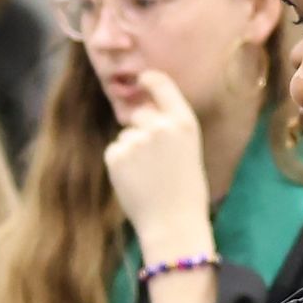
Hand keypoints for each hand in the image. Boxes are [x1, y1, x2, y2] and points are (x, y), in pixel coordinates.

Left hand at [100, 67, 216, 263]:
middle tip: (154, 161)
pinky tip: (134, 181)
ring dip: (131, 150)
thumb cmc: (185, 191)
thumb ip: (169, 128)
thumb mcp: (188, 149)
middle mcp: (160, 126)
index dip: (150, 80)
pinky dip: (120, 164)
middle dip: (141, 129)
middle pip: (139, 114)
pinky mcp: (116, 155)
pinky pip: (115, 151)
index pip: (163, 86)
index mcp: (184, 122)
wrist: (173, 223)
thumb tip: (142, 111)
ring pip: (126, 136)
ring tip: (148, 176)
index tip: (142, 79)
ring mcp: (136, 140)